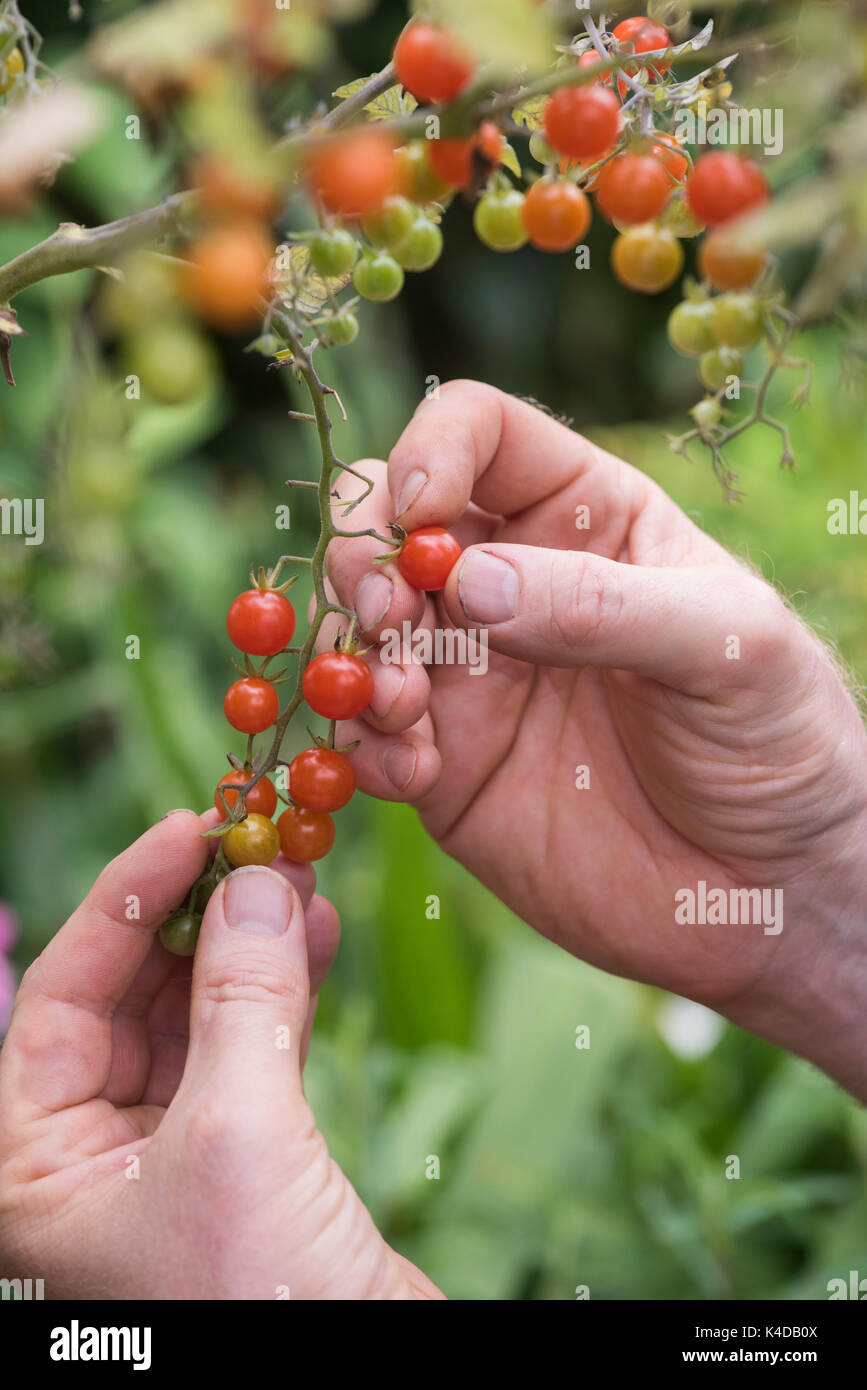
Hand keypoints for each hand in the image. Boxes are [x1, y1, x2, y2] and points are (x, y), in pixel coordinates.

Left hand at [0, 811, 440, 1299]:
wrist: (365, 1388)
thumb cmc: (258, 1298)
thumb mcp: (238, 1133)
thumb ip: (240, 999)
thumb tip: (256, 880)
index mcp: (34, 1164)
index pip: (62, 995)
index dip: (123, 901)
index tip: (190, 828)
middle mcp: (89, 1157)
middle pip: (132, 997)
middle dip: (196, 914)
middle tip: (256, 840)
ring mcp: (170, 1156)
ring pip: (199, 1014)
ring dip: (248, 942)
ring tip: (297, 874)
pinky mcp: (247, 1159)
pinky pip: (252, 1047)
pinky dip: (286, 987)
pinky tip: (317, 934)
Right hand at [323, 381, 866, 1099]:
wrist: (775, 892)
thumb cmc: (779, 742)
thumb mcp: (728, 647)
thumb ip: (602, 604)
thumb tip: (467, 581)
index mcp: (587, 517)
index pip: (479, 434)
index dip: (432, 451)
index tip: (420, 517)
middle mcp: (512, 583)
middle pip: (388, 522)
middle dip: (366, 558)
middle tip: (392, 620)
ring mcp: (470, 677)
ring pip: (360, 628)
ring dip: (355, 656)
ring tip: (403, 709)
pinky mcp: (445, 767)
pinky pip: (365, 738)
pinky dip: (363, 747)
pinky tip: (415, 774)